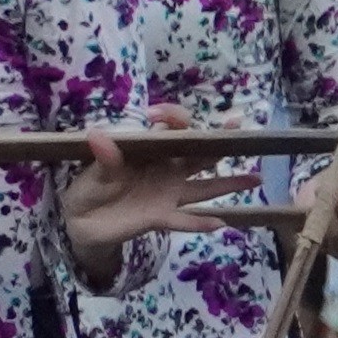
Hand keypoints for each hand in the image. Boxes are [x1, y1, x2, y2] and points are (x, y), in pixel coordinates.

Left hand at [61, 131, 246, 266]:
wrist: (82, 221)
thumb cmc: (91, 188)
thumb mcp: (93, 172)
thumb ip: (103, 157)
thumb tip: (98, 136)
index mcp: (152, 152)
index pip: (172, 129)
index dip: (174, 118)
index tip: (160, 114)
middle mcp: (167, 170)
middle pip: (199, 154)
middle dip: (219, 141)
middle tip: (239, 127)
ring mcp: (168, 194)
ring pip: (204, 187)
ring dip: (229, 184)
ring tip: (255, 178)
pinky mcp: (161, 217)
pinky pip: (185, 220)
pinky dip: (201, 222)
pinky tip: (221, 223)